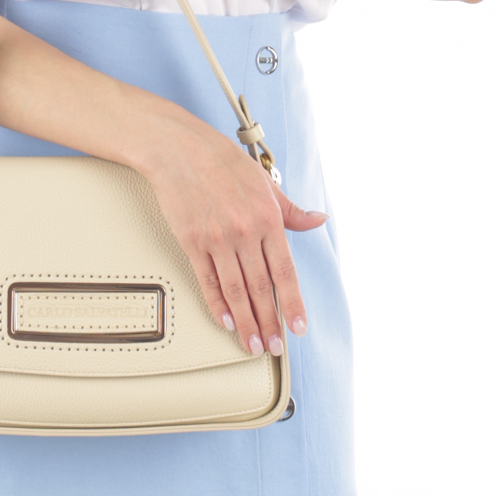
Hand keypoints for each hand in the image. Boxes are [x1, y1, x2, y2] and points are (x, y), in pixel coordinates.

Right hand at [138, 116, 327, 356]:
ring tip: (252, 344)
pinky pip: (207, 280)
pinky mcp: (192, 242)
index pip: (285, 272)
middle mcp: (244, 232)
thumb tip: (318, 221)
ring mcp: (216, 239)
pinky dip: (217, 304)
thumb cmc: (221, 162)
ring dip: (246, 321)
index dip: (292, 304)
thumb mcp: (265, 182)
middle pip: (261, 288)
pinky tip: (226, 320)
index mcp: (267, 217)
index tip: (298, 327)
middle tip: (274, 346)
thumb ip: (292, 209)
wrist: (178, 149)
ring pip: (235, 290)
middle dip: (270, 322)